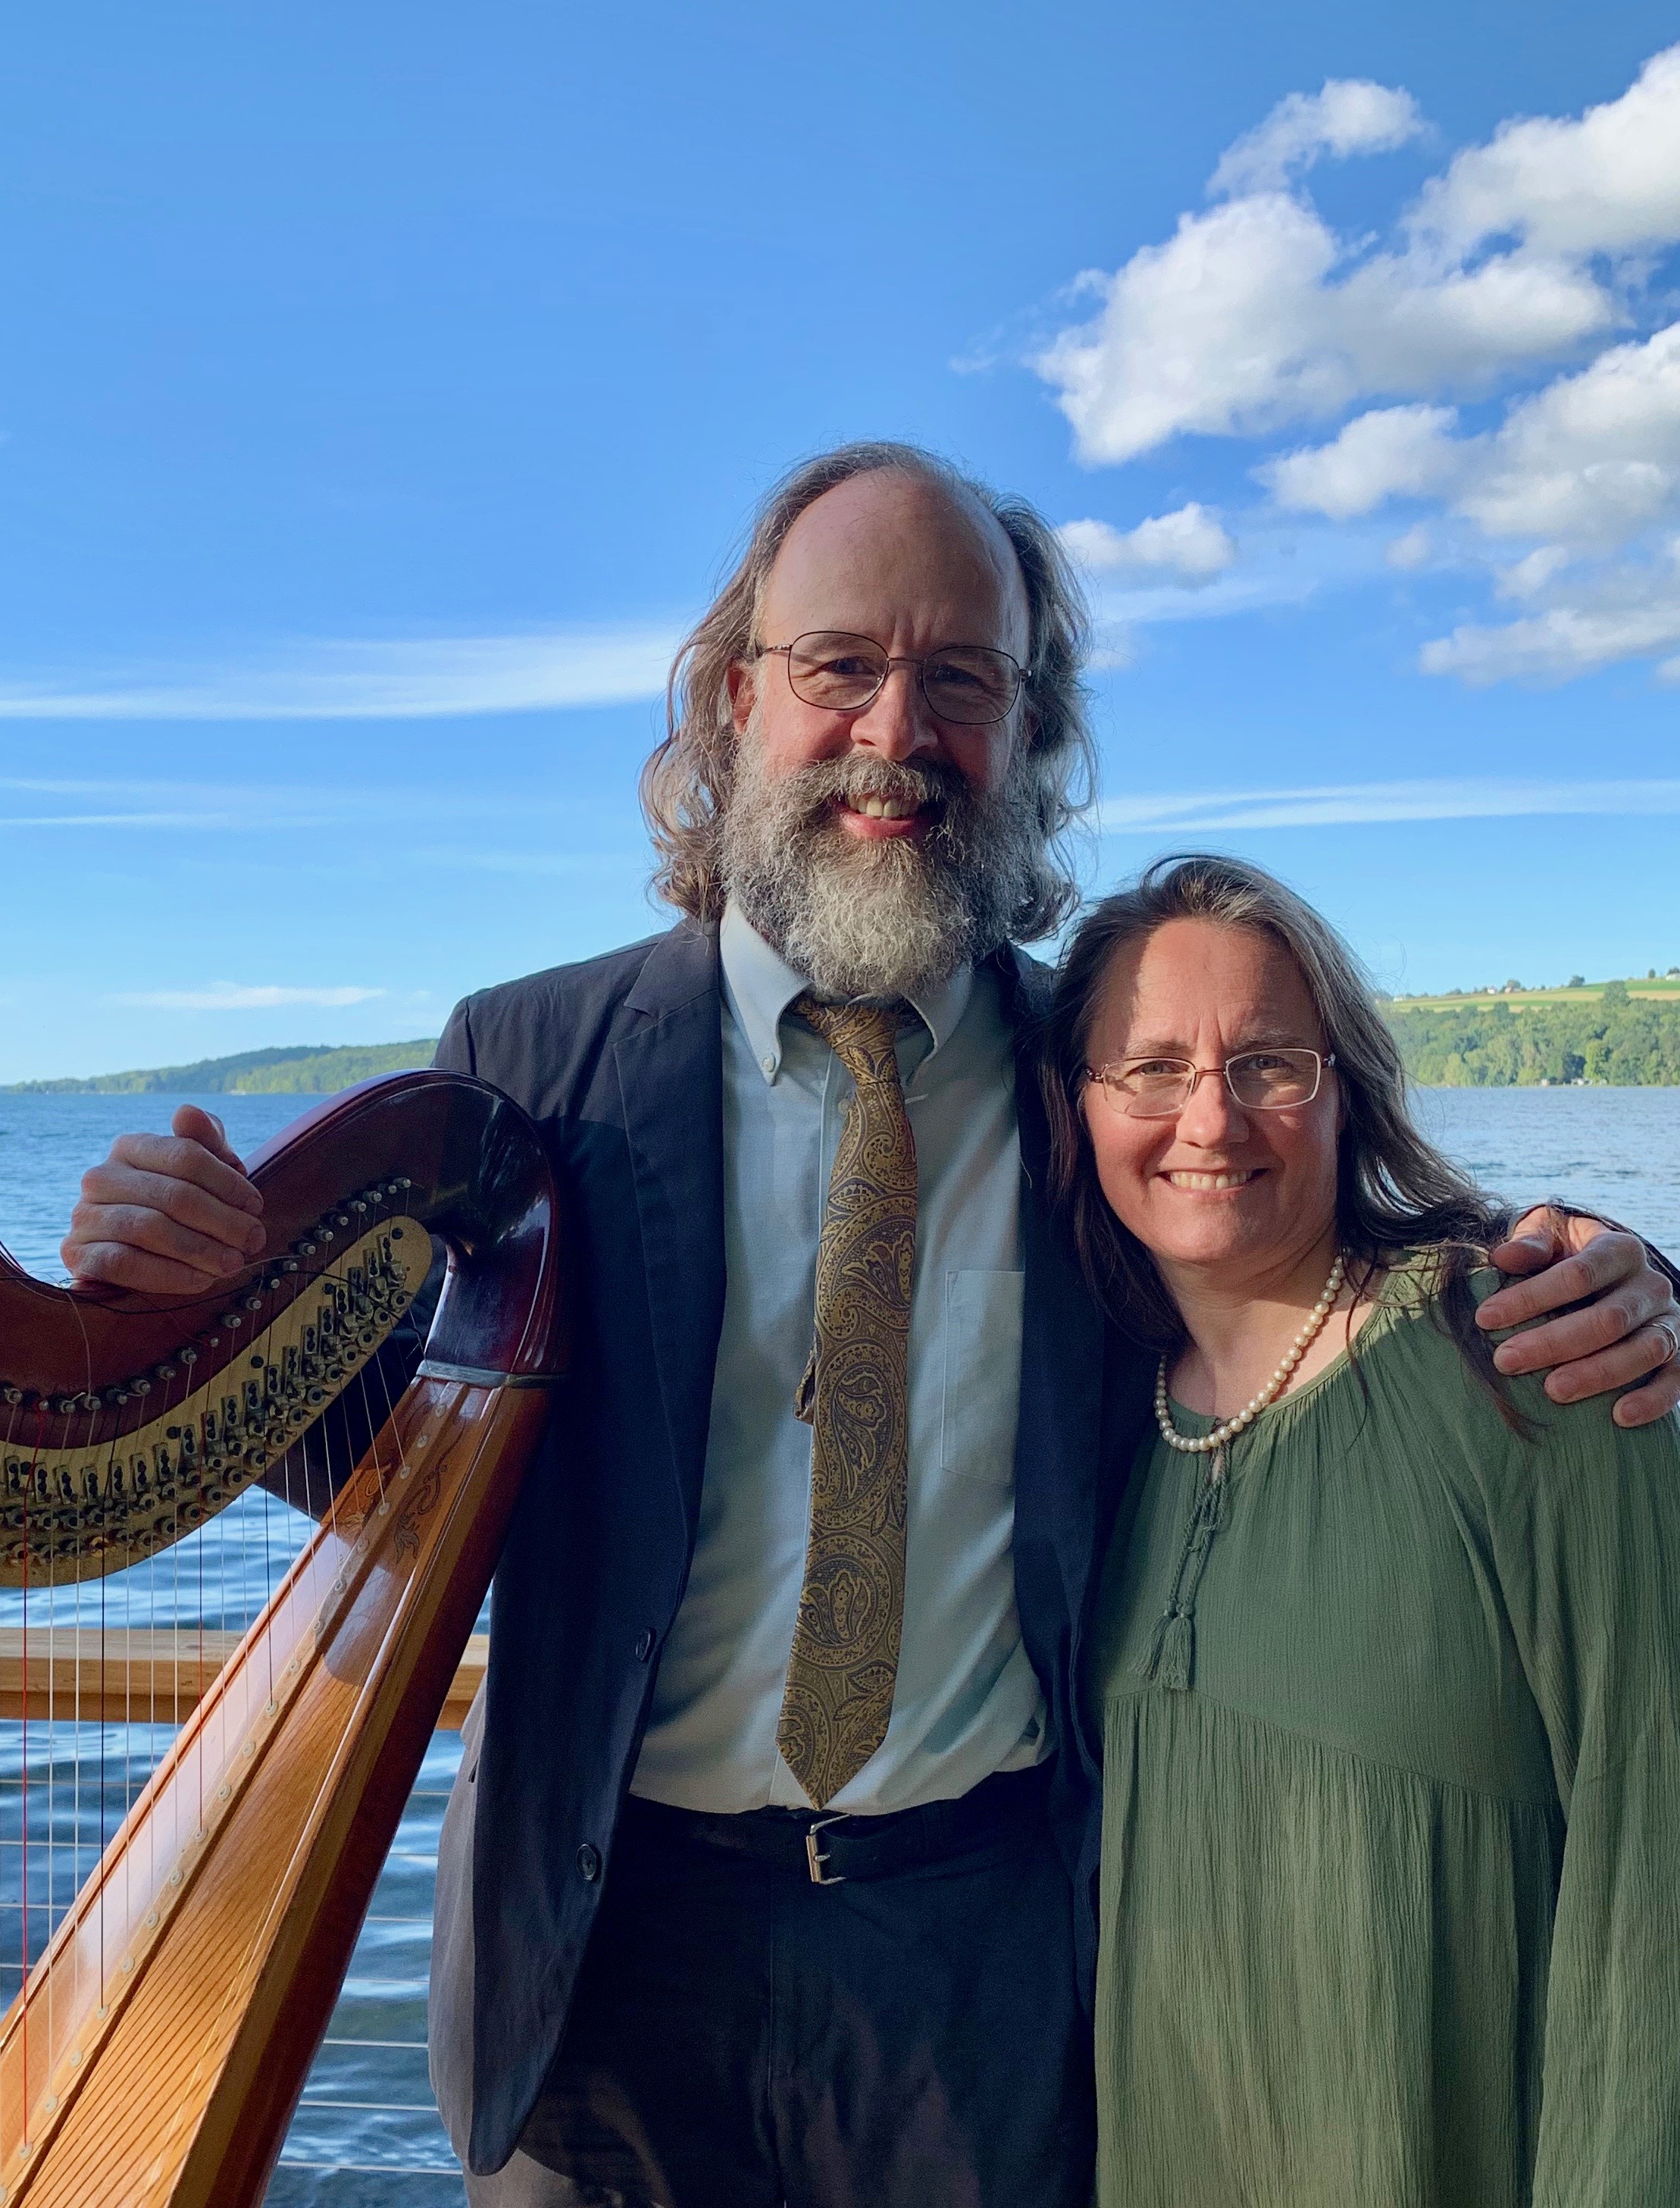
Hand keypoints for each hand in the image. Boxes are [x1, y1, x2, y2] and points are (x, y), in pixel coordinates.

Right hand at [62, 1104, 265, 1294]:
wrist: (135, 1253)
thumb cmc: (178, 1204)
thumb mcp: (201, 1170)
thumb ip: (204, 1141)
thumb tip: (186, 1112)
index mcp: (131, 1147)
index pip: (186, 1156)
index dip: (228, 1183)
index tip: (256, 1207)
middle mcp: (101, 1176)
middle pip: (174, 1195)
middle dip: (223, 1221)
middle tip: (254, 1241)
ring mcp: (84, 1214)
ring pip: (150, 1228)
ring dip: (201, 1249)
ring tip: (232, 1264)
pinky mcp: (77, 1253)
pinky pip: (125, 1263)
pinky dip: (169, 1274)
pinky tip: (201, 1280)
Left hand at [1478, 1206, 1679, 1428]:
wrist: (1614, 1274)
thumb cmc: (1569, 1257)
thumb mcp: (1550, 1237)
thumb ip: (1530, 1244)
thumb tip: (1502, 1257)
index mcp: (1619, 1250)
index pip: (1577, 1274)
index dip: (1530, 1297)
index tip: (1485, 1318)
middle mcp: (1651, 1285)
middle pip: (1608, 1318)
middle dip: (1554, 1342)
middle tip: (1506, 1361)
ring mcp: (1669, 1322)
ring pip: (1644, 1350)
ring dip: (1598, 1374)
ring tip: (1554, 1391)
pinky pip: (1676, 1380)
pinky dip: (1652, 1400)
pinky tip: (1619, 1417)